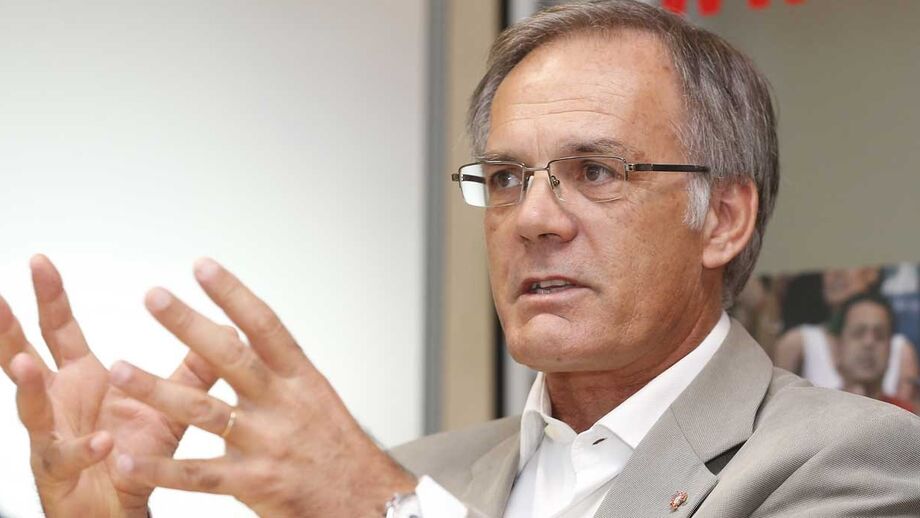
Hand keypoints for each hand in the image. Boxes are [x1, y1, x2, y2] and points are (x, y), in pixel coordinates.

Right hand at [0, 255, 217, 517]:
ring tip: (27, 365)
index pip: (60, 329)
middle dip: (10, 329)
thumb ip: (191, 370)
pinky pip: (70, 456)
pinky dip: (85, 448)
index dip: (50, 297)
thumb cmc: (135, 457)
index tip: (40, 261)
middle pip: (24, 359)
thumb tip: (224, 331)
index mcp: (81, 379)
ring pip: (29, 408)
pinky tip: (102, 439)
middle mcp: (58, 402)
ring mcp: (51, 436)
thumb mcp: (167, 405)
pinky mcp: (60, 472)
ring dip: (27, 386)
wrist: (124, 509)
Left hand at [110, 258, 416, 516]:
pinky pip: (199, 475)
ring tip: (121, 370)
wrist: (369, 501)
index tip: (203, 266)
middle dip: (189, 325)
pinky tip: (129, 460)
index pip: (265, 326)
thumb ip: (279, 375)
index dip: (233, 294)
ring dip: (157, 390)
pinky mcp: (255, 482)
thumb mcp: (318, 399)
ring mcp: (268, 443)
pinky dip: (161, 469)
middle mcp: (283, 404)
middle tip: (155, 297)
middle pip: (230, 356)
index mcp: (301, 379)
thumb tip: (242, 338)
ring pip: (204, 411)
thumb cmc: (341, 451)